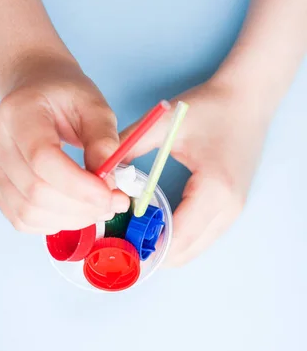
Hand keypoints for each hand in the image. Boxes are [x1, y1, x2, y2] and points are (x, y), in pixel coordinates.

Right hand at [0, 56, 128, 233]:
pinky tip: (75, 211)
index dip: (79, 186)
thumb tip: (108, 183)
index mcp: (19, 112)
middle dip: (81, 206)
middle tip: (114, 203)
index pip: (43, 159)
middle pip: (35, 191)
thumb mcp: (95, 106)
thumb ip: (104, 141)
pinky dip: (54, 223)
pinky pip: (22, 219)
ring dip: (70, 219)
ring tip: (98, 207)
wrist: (36, 89)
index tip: (112, 195)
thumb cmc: (65, 95)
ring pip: (28, 212)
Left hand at [120, 79, 270, 265]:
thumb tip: (102, 171)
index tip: (117, 245)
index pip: (176, 238)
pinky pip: (202, 238)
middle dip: (151, 251)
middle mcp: (228, 208)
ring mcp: (233, 211)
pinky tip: (158, 222)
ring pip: (193, 251)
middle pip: (184, 253)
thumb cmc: (210, 106)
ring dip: (164, 248)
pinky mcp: (232, 208)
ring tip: (136, 232)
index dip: (145, 247)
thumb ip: (129, 147)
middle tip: (121, 240)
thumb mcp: (163, 123)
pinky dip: (178, 239)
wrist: (248, 97)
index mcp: (213, 189)